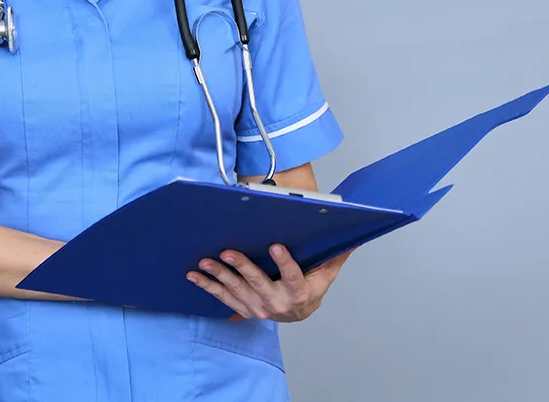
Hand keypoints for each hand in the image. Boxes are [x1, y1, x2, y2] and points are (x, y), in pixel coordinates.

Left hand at [187, 245, 353, 322]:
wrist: (299, 313)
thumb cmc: (311, 286)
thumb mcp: (326, 272)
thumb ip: (336, 255)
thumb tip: (354, 235)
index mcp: (299, 293)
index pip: (293, 277)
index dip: (285, 263)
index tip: (276, 246)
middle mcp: (277, 303)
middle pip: (258, 284)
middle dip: (242, 267)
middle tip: (228, 252)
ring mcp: (258, 308)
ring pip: (237, 291)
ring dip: (219, 276)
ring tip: (205, 261)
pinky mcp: (243, 308)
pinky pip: (223, 297)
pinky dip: (207, 286)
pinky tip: (194, 275)